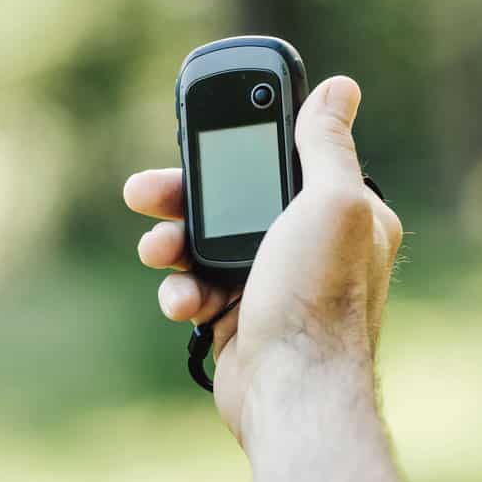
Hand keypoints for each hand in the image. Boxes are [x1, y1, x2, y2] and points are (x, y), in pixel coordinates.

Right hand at [124, 76, 401, 443]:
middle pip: (228, 202)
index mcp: (335, 211)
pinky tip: (183, 304)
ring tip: (156, 251)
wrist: (292, 391)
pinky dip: (182, 293)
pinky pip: (195, 289)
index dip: (235, 146)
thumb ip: (327, 145)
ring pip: (201, 246)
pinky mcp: (236, 317)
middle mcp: (302, 245)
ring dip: (171, 246)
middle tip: (141, 191)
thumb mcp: (332, 203)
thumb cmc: (318, 297)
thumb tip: (339, 89)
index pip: (278, 161)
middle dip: (180, 199)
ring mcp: (266, 283)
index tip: (198, 134)